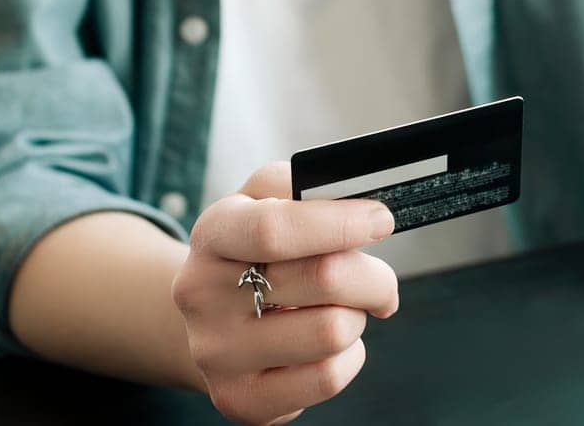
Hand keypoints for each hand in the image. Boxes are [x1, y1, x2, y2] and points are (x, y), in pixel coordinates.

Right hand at [171, 162, 398, 424]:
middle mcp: (202, 295)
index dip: (340, 223)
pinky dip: (348, 357)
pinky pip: (328, 377)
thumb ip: (304, 184)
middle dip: (371, 275)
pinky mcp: (241, 399)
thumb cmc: (255, 249)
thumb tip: (357, 199)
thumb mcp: (264, 199)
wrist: (212, 316)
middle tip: (375, 278)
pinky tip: (327, 344)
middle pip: (323, 278)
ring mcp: (217, 353)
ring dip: (357, 316)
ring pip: (333, 331)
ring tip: (340, 309)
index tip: (381, 220)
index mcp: (212, 234)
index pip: (276, 229)